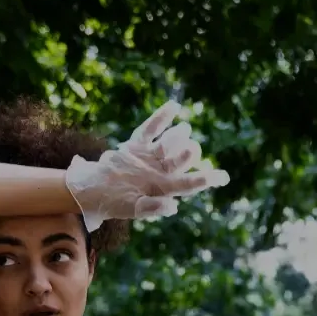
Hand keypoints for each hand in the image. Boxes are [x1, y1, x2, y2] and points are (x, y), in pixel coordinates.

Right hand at [64, 101, 229, 229]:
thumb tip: (174, 207)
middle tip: (192, 148)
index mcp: (163, 188)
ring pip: (168, 144)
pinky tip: (174, 106)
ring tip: (185, 129)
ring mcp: (149, 157)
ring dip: (177, 136)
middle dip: (188, 154)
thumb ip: (152, 209)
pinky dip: (161, 118)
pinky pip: (150, 130)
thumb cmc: (114, 203)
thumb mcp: (133, 209)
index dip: (206, 180)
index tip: (223, 177)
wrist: (92, 190)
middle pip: (179, 161)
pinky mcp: (136, 146)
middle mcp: (160, 172)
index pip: (188, 184)